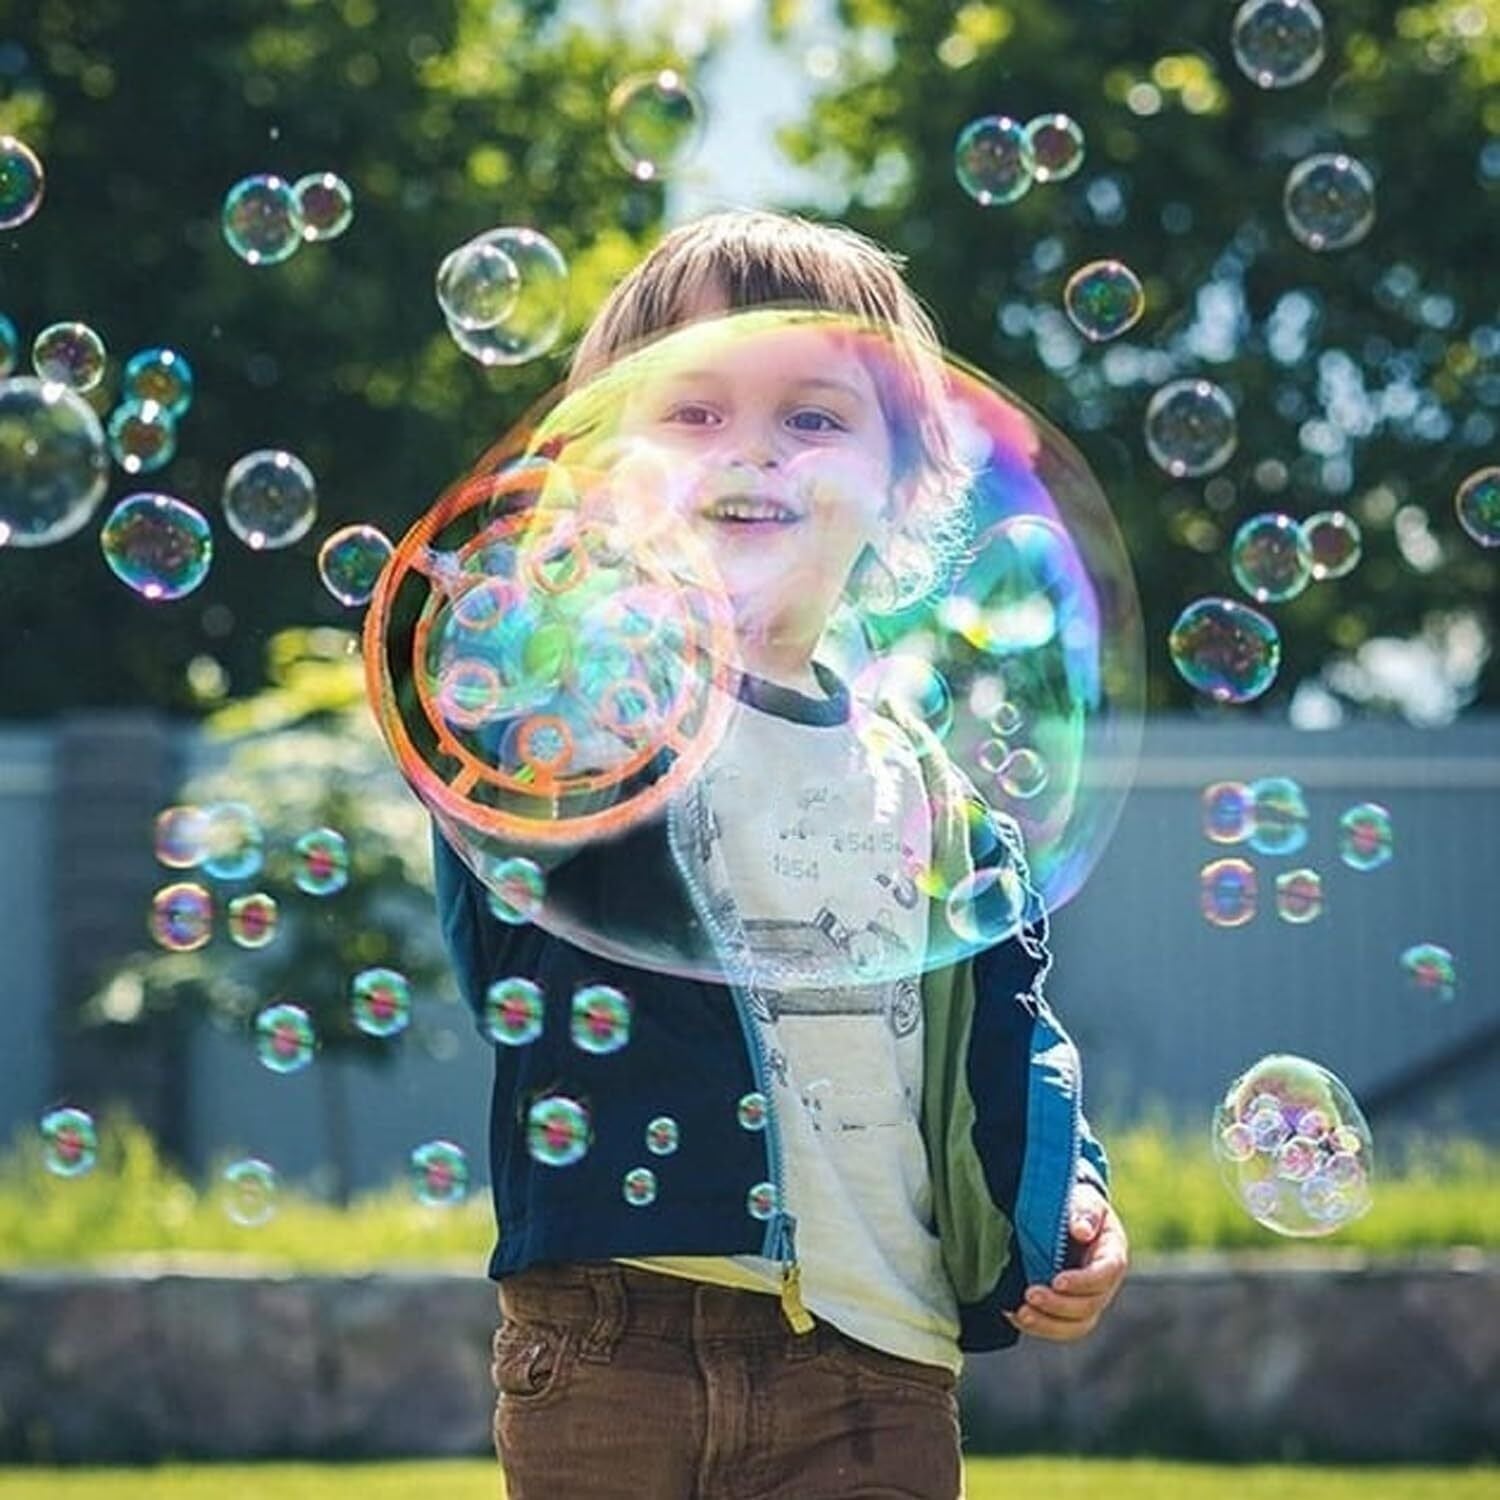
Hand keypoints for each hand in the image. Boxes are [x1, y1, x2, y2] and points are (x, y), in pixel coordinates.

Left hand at [1003, 1183, 1128, 1343]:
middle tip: (1030, 1295)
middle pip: (1090, 1305)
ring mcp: (1088, 1299)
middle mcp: (1104, 1283)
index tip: (1057, 1281)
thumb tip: (1081, 1230)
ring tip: (1022, 1314)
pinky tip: (1015, 1314)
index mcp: (1112, 1254)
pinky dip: (1038, 1325)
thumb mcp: (1084, 1200)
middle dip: (1060, 1305)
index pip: (1106, 1274)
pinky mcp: (1069, 1308)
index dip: (1083, 1282)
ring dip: (1048, 1324)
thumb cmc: (1076, 1206)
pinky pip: (1059, 1326)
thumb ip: (1085, 1212)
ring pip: (1076, 1325)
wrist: (1066, 1216)